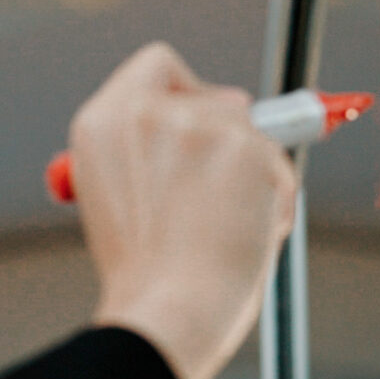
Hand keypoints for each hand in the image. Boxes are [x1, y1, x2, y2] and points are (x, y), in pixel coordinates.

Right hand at [68, 43, 296, 378]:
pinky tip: (245, 236)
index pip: (156, 66)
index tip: (200, 121)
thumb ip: (147, 154)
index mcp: (101, 124)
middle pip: (217, 97)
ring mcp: (197, 126)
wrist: (166, 312)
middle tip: (230, 184)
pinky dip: (273, 202)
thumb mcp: (118, 198)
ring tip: (228, 229)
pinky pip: (278, 167)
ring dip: (254, 177)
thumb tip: (213, 126)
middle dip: (235, 139)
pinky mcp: (245, 148)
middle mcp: (144, 113)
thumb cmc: (144, 274)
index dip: (186, 90)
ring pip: (254, 135)